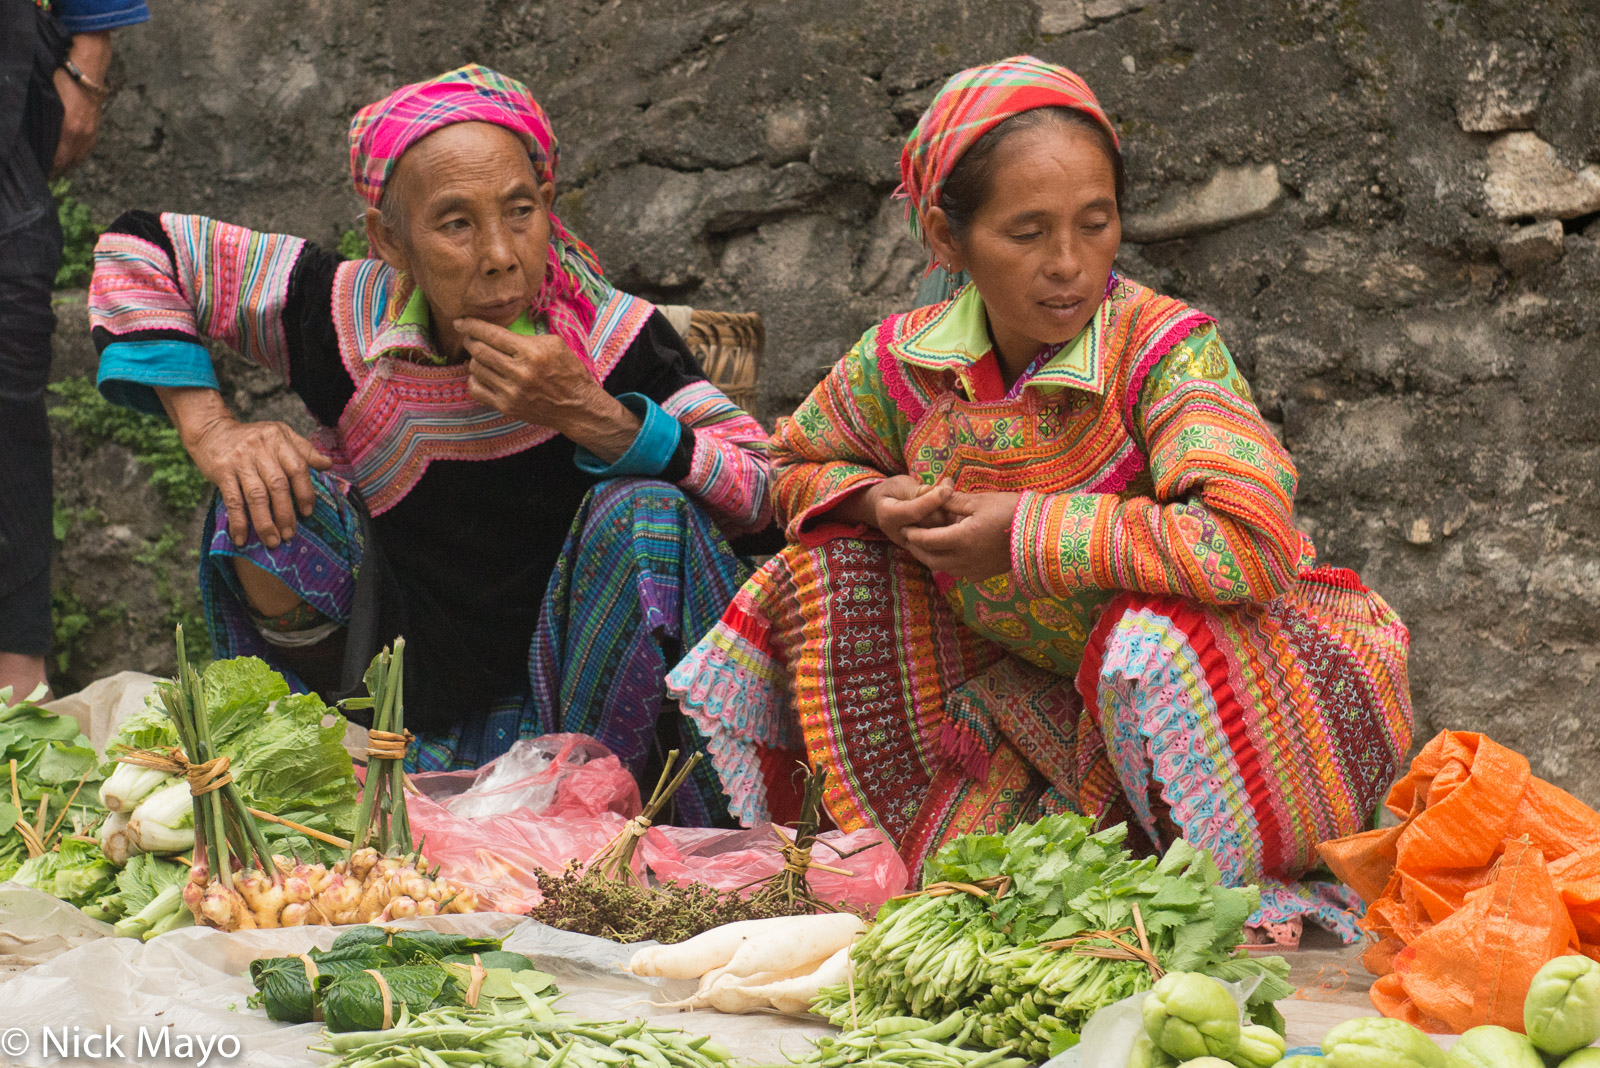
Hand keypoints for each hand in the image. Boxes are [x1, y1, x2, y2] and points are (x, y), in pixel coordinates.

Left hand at [50, 32, 111, 176]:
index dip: (48, 169)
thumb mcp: (48, 100)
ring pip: (79, 157)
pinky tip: (71, 156)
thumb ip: (44, 121)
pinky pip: (86, 149)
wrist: (87, 67)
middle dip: (57, 171)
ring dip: (68, 165)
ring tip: (57, 169)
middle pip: (69, 162)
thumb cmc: (62, 78)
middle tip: (45, 175)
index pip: (57, 159)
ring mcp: (91, 132)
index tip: (39, 174)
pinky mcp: (95, 127)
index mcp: (69, 130)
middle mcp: (82, 135)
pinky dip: (77, 156)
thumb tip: (35, 136)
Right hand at [186, 416, 332, 548]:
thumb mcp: (280, 434)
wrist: (211, 430)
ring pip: (256, 496)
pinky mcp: (221, 471)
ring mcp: (240, 460)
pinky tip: (242, 537)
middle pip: (278, 485)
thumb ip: (303, 450)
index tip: (307, 513)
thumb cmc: (252, 437)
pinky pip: (232, 500)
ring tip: (272, 541)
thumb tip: (327, 465)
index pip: (297, 468)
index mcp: (279, 440)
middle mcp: (260, 448)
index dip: (304, 492)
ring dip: (265, 522)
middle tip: (289, 535)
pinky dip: (238, 521)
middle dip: (285, 513)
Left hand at [458, 318, 639, 458]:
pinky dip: (475, 379)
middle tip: (470, 338)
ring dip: (474, 359)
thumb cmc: (568, 372)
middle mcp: (519, 372)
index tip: (460, 322)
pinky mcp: (506, 407)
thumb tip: (498, 331)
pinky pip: (476, 389)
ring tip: (482, 356)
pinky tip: (483, 375)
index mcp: (531, 352)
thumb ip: (526, 336)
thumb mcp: (555, 344)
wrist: (577, 407)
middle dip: (470, 341)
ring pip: (476, 368)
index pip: (492, 335)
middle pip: (479, 351)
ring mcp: (511, 392)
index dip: (471, 326)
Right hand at [863, 476, 954, 547]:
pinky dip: (952, 518)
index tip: (947, 489)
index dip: (932, 500)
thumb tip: (930, 491)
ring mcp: (914, 543)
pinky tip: (951, 505)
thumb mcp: (899, 485)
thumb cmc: (893, 492)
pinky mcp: (926, 546)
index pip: (913, 512)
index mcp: (888, 517)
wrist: (887, 507)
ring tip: (948, 493)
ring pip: (939, 530)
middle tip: (948, 488)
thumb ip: (914, 490)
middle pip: (929, 523)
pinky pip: (944, 535)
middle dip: (942, 506)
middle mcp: (900, 534)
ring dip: (949, 511)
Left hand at [902, 490, 1021, 580]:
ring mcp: (975, 570)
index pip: (926, 540)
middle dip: (916, 549)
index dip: (912, 534)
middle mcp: (965, 560)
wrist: (1040, 532)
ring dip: (932, 557)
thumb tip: (932, 495)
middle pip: (930, 559)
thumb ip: (951, 501)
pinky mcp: (984, 574)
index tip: (904, 527)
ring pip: (943, 568)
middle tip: (909, 538)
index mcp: (961, 539)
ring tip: (926, 545)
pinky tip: (951, 553)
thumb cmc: (1010, 511)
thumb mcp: (978, 501)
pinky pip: (959, 572)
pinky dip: (950, 564)